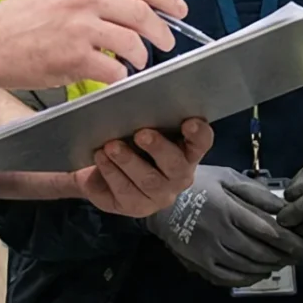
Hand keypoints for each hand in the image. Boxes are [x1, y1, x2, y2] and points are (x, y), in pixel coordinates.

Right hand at [0, 0, 192, 89]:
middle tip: (166, 42)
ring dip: (141, 57)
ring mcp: (79, 28)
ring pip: (132, 43)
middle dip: (161, 31)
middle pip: (142, 12)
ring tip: (136, 62)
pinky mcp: (74, 58)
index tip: (178, 8)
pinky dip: (119, 76)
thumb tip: (130, 1)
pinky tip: (112, 76)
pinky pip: (113, 70)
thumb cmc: (18, 18)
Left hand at [74, 119, 212, 217]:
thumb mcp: (139, 126)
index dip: (198, 134)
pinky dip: (111, 173)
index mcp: (186, 152)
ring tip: (111, 146)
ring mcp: (159, 195)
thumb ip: (146, 115)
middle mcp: (178, 176)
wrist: (101, 171)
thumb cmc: (129, 142)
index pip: (201, 143)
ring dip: (128, 161)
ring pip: (148, 181)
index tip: (189, 121)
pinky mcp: (137, 208)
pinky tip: (101, 158)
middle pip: (175, 166)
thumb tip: (133, 94)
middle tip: (141, 134)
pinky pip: (126, 192)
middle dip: (159, 148)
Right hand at [152, 166, 302, 287]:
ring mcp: (210, 252)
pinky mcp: (201, 264)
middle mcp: (222, 234)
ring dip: (270, 267)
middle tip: (300, 257)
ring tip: (282, 263)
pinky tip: (259, 273)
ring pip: (249, 267)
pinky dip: (249, 279)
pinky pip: (230, 278)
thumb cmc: (198, 184)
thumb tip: (283, 207)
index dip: (291, 242)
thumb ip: (255, 192)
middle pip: (262, 252)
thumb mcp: (227, 177)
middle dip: (286, 257)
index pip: (270, 232)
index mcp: (230, 210)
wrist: (160, 202)